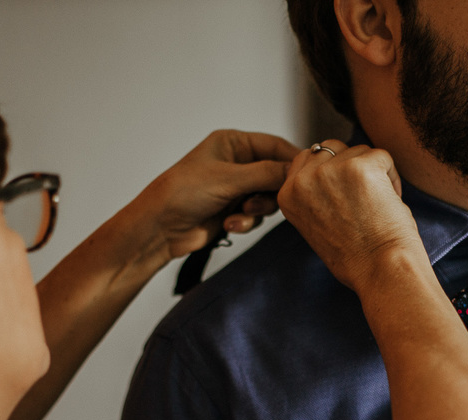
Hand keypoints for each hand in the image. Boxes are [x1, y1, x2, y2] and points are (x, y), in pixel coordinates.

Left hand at [132, 129, 299, 260]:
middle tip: (266, 200)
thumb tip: (300, 171)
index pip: (275, 146)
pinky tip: (229, 225)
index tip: (306, 177)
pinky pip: (256, 215)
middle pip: (276, 174)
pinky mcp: (234, 210)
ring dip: (257, 209)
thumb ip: (268, 173)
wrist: (160, 228)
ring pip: (268, 198)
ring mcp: (236, 187)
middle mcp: (237, 162)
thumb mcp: (230, 178)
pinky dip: (246, 221)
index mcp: (234, 143)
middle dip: (271, 191)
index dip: (292, 161)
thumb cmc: (184, 192)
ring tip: (240, 213)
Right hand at [277, 140, 426, 292]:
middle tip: (363, 203)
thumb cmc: (356, 258)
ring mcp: (331, 171)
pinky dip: (392, 177)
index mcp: (287, 194)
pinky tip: (389, 203)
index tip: (345, 199)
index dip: (332, 174)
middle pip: (330, 149)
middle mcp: (303, 180)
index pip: (306, 159)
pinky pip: (382, 156)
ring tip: (376, 207)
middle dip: (350, 168)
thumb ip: (313, 195)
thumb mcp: (316, 226)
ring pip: (358, 151)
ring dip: (373, 174)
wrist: (381, 271)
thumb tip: (328, 169)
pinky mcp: (360, 166)